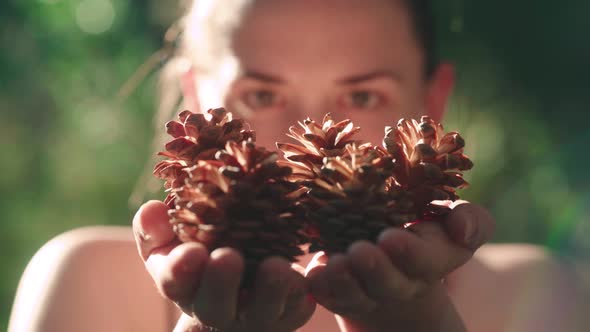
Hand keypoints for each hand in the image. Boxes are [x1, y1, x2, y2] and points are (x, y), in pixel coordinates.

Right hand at [132, 200, 315, 331]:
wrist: (241, 297)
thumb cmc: (202, 261)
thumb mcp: (172, 245)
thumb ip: (157, 229)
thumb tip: (154, 207)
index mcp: (185, 287)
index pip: (174, 282)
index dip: (180, 270)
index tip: (192, 251)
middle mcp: (217, 308)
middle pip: (215, 304)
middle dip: (221, 283)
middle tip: (228, 257)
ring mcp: (255, 315)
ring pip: (263, 309)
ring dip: (269, 288)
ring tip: (276, 265)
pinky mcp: (289, 312)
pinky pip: (297, 305)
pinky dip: (302, 289)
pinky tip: (309, 269)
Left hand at [305, 201, 494, 331]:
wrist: (393, 262)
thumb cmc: (424, 231)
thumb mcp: (450, 220)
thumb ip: (471, 220)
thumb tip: (462, 228)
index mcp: (431, 262)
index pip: (427, 262)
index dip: (410, 253)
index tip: (390, 238)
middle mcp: (400, 283)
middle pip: (390, 284)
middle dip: (376, 270)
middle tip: (360, 251)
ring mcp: (368, 292)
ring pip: (357, 295)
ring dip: (345, 281)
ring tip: (336, 263)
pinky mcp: (339, 293)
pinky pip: (329, 296)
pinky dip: (321, 286)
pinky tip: (314, 274)